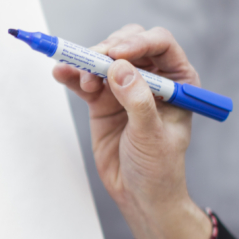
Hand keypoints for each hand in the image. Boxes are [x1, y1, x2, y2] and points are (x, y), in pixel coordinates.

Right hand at [52, 24, 210, 238]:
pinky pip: (84, 80)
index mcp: (178, 80)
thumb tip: (119, 68)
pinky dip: (71, 74)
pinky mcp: (102, 101)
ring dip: (87, 62)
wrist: (140, 195)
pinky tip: (60, 73)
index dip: (138, 42)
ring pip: (103, 59)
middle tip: (96, 64)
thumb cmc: (159, 167)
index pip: (159, 44)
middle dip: (109, 49)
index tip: (117, 55)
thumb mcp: (152, 134)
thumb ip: (137, 100)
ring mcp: (124, 88)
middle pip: (128, 44)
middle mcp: (152, 78)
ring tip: (79, 78)